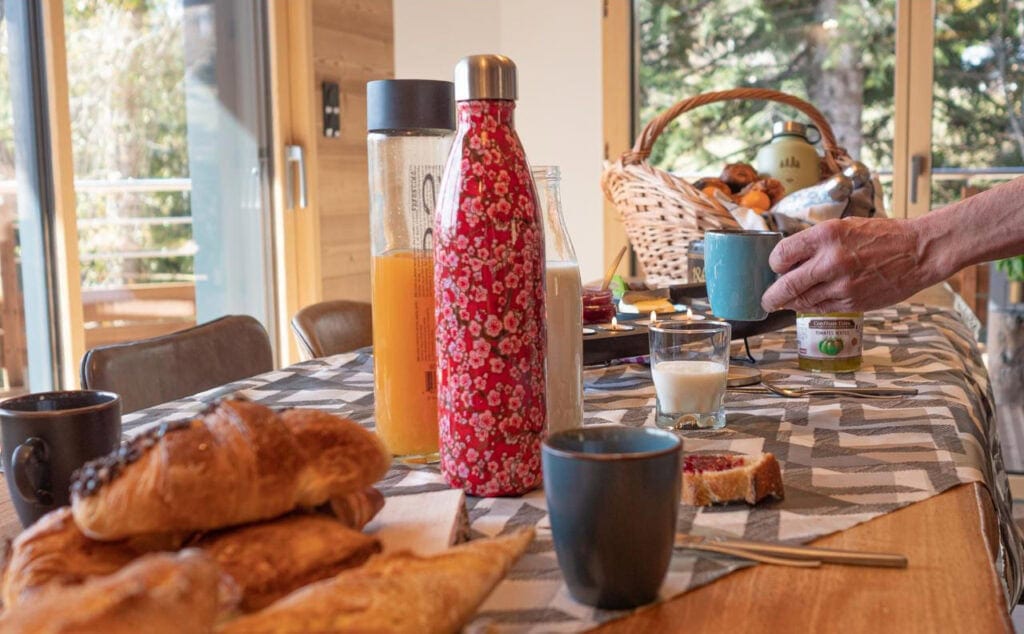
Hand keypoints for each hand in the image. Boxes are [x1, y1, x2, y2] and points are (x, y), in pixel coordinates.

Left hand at [760, 217, 940, 312]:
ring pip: (802, 301)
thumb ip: (815, 244)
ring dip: (790, 303)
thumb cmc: (881, 236)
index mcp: (826, 235)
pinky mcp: (852, 303)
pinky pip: (821, 308)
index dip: (774, 264)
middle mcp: (831, 261)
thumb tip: (788, 260)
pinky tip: (810, 302)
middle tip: (766, 301)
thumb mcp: (843, 227)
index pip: (781, 255)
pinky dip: (811, 306)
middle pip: (785, 286)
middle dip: (771, 296)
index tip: (776, 267)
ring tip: (786, 302)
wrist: (919, 252)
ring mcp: (842, 285)